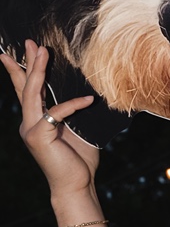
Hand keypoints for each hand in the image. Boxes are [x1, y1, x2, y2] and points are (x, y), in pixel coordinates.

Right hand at [0, 41, 99, 200]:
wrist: (76, 184)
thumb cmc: (79, 160)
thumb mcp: (77, 130)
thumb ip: (74, 113)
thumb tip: (87, 91)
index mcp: (37, 121)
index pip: (28, 91)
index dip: (24, 70)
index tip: (24, 50)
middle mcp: (29, 124)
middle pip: (26, 88)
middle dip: (28, 63)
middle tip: (30, 42)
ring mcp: (31, 130)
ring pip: (32, 94)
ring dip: (38, 71)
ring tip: (43, 52)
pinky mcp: (39, 137)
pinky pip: (57, 113)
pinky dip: (74, 105)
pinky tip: (89, 100)